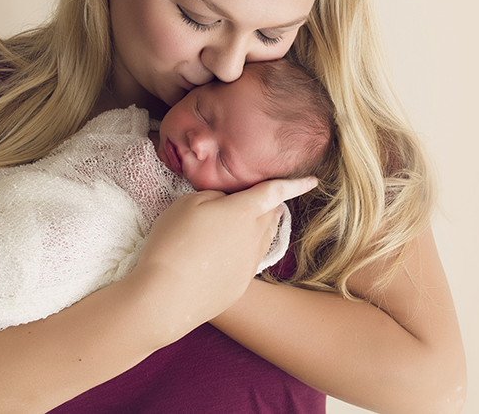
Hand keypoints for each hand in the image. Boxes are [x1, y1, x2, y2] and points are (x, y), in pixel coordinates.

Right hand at [130, 177, 317, 336]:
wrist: (166, 297)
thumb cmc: (173, 244)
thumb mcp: (188, 203)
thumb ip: (215, 196)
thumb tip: (227, 204)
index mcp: (244, 211)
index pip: (275, 192)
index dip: (296, 184)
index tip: (313, 181)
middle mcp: (255, 237)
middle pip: (270, 214)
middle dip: (266, 204)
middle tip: (247, 201)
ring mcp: (250, 263)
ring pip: (263, 237)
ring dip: (256, 227)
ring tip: (234, 225)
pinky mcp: (242, 284)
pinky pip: (250, 259)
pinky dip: (243, 250)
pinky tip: (220, 254)